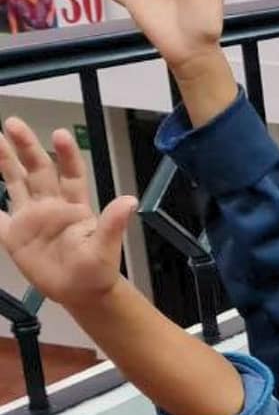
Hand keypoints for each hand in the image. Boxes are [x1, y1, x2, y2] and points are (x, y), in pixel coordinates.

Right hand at [0, 118, 136, 310]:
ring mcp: (30, 218)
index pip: (70, 174)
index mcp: (74, 206)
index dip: (66, 155)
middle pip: (37, 170)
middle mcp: (50, 205)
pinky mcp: (13, 235)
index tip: (60, 134)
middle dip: (26, 147)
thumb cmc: (97, 269)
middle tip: (13, 123)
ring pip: (15, 183)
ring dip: (4, 162)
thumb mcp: (106, 247)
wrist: (80, 292)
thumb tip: (130, 200)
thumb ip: (113, 224)